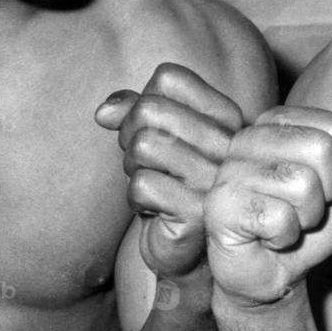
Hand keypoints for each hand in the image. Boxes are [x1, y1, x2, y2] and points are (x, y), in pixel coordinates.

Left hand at [96, 63, 243, 277]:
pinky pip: (141, 185)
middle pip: (148, 109)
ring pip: (142, 145)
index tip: (151, 131)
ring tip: (154, 187)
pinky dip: (137, 199)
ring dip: (134, 169)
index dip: (144, 102)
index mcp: (225, 115)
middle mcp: (229, 141)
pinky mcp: (200, 211)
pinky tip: (156, 210)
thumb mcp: (153, 138)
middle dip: (130, 137)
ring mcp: (217, 176)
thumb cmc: (172, 185)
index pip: (169, 78)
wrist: (191, 252)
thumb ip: (131, 111)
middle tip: (145, 164)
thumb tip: (102, 112)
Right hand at [205, 107, 331, 305]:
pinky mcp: (220, 205)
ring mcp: (230, 170)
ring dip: (306, 217)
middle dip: (327, 192)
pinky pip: (280, 218)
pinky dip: (285, 237)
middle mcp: (248, 138)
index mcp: (275, 124)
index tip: (325, 188)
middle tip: (304, 208)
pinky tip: (266, 237)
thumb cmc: (303, 225)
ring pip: (302, 184)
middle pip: (321, 148)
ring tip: (285, 222)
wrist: (271, 272)